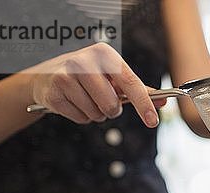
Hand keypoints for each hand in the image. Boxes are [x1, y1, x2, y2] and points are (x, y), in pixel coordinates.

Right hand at [26, 42, 165, 126]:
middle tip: (101, 99)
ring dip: (95, 114)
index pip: (130, 83)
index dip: (144, 104)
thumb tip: (162, 101)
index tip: (153, 121)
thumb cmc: (87, 77)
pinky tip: (73, 102)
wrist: (46, 76)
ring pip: (97, 114)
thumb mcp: (112, 76)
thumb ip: (138, 89)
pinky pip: (81, 119)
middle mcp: (84, 61)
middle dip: (111, 110)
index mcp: (104, 54)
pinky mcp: (54, 92)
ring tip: (85, 99)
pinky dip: (81, 116)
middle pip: (112, 105)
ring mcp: (66, 76)